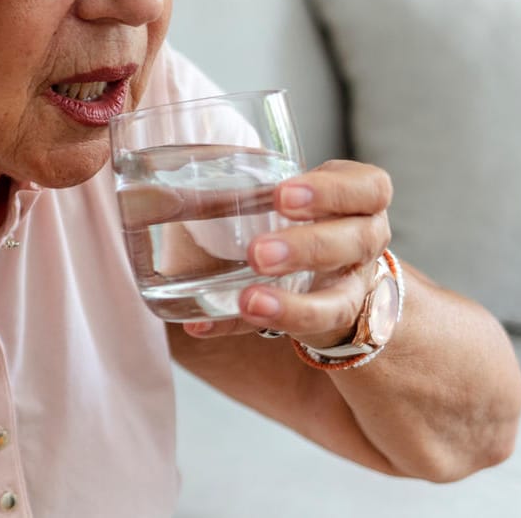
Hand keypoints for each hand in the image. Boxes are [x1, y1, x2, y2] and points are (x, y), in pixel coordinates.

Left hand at [183, 159, 391, 346]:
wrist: (331, 273)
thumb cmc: (299, 218)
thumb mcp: (291, 195)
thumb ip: (243, 186)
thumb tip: (151, 186)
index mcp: (358, 200)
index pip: (369, 188)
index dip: (331, 191)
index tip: (282, 196)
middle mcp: (364, 243)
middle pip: (358, 240)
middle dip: (308, 246)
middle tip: (258, 252)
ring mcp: (353, 288)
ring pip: (340, 301)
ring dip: (291, 305)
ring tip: (248, 301)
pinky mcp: (328, 326)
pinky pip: (295, 334)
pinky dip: (239, 327)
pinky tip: (202, 324)